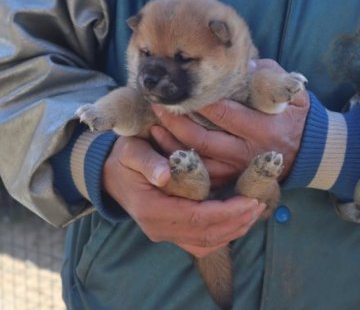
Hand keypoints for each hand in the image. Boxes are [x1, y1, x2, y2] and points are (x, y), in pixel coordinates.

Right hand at [103, 136, 265, 257]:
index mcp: (151, 209)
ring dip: (232, 230)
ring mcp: (163, 233)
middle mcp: (158, 228)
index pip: (197, 217)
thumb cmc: (124, 159)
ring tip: (253, 213)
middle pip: (206, 235)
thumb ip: (147, 163)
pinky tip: (234, 222)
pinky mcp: (169, 231)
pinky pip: (199, 243)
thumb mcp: (131, 153)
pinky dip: (221, 235)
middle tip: (258, 204)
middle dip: (236, 221)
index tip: (249, 199)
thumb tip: (165, 175)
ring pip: (205, 243)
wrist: (110, 174)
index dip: (226, 211)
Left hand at [150, 59, 309, 185]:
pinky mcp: (231, 178)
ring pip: (198, 160)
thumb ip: (267, 76)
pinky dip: (182, 163)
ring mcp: (237, 169)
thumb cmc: (295, 117)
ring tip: (154, 127)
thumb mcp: (291, 93)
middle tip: (157, 105)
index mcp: (262, 129)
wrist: (308, 151)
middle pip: (202, 139)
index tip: (177, 90)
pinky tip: (166, 149)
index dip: (197, 103)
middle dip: (176, 122)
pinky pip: (202, 175)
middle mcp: (247, 152)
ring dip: (172, 145)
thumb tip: (241, 65)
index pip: (223, 114)